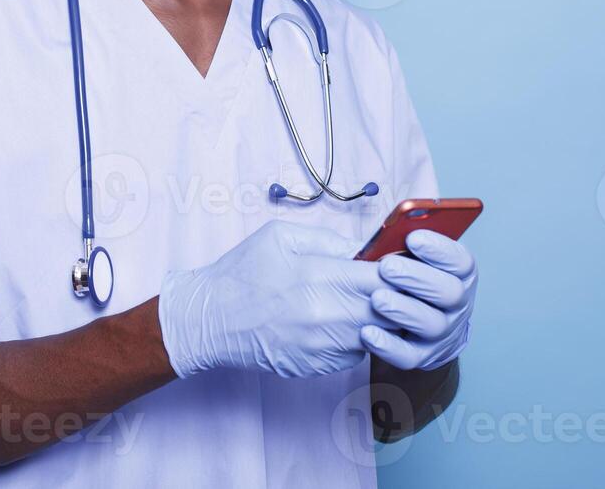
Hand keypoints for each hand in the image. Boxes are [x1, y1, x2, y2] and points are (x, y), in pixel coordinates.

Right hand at [158, 220, 386, 378]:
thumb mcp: (281, 236)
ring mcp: (321, 347)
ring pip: (377, 335)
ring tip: (359, 302)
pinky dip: (356, 339)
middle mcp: (324, 316)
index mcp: (317, 276)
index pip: (383, 277)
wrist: (208, 321)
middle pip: (388, 310)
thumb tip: (367, 247)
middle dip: (393, 296)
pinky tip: (338, 324)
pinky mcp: (317, 367)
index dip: (396, 270)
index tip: (394, 265)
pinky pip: (355, 354)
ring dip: (377, 319)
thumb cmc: (241, 273)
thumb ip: (329, 239)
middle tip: (385, 285)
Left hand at [360, 230, 476, 371]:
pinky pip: (409, 356)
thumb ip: (396, 244)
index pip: (461, 261)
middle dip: (417, 278)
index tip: (412, 238)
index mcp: (458, 273)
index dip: (440, 250)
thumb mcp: (404, 257)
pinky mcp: (423, 356)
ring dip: (404, 310)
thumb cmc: (404, 278)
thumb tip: (379, 236)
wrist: (411, 324)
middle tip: (387, 267)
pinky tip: (367, 333)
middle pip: (450, 292)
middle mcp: (457, 304)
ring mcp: (443, 332)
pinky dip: (388, 345)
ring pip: (432, 324)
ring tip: (377, 299)